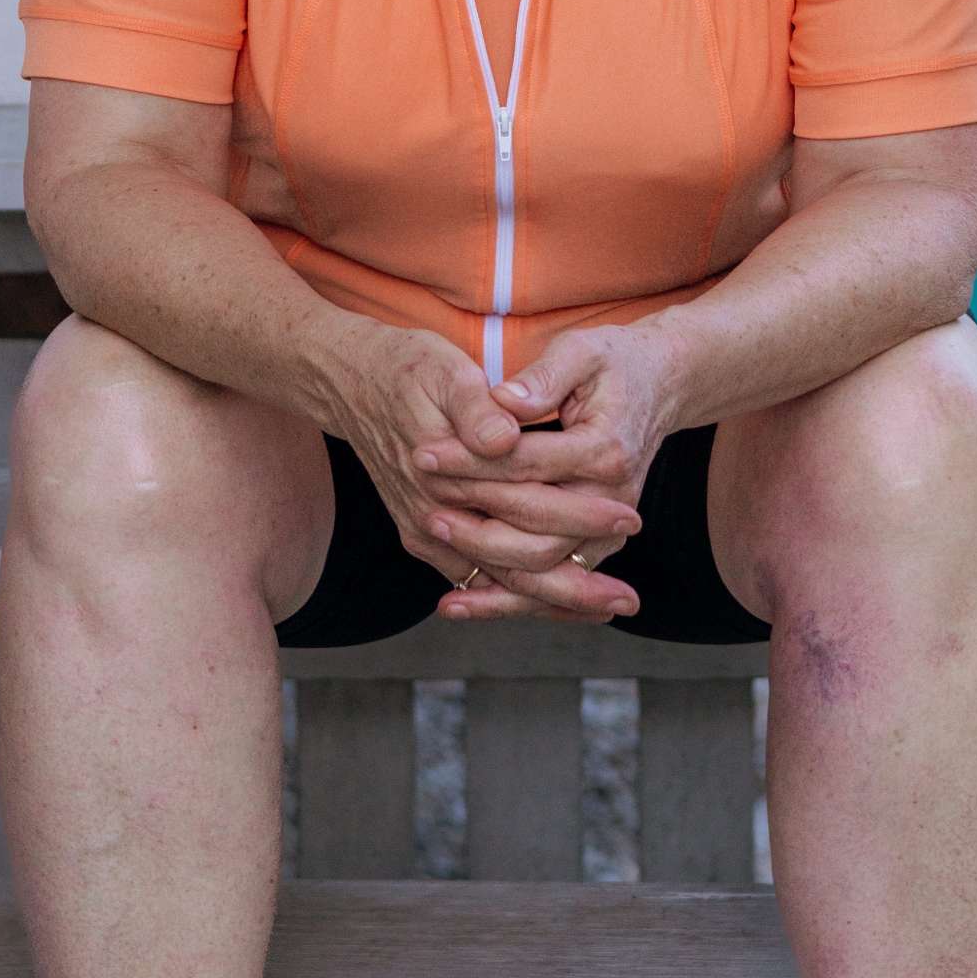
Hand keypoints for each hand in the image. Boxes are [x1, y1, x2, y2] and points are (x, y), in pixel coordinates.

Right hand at [321, 324, 636, 621]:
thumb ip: (474, 406)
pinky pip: (476, 576)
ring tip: (605, 608)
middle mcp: (430, 515)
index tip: (629, 517)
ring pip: (495, 583)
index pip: (522, 510)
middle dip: (574, 586)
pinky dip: (516, 595)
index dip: (579, 516)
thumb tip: (506, 439)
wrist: (348, 381)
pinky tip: (556, 600)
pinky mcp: (425, 534)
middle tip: (628, 599)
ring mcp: (425, 530)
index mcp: (442, 473)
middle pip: (512, 566)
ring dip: (550, 601)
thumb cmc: (405, 368)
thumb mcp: (442, 370)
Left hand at [415, 323, 677, 622]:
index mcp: (605, 449)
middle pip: (534, 526)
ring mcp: (607, 529)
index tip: (423, 453)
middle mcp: (612, 498)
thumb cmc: (612, 363)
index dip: (470, 460)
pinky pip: (548, 583)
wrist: (658, 386)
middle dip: (474, 520)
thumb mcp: (580, 350)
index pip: (526, 463)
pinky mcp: (595, 545)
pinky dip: (505, 601)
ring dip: (484, 567)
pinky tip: (458, 603)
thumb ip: (543, 377)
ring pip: (541, 567)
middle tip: (424, 504)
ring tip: (433, 544)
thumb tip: (503, 402)